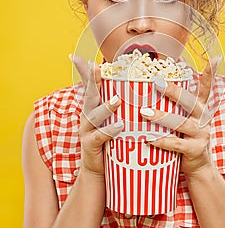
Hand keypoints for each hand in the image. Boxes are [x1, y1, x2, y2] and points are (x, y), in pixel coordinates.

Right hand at [71, 55, 122, 176]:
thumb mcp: (116, 121)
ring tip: (117, 100)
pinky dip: (109, 131)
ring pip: (94, 115)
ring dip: (106, 106)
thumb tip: (144, 91)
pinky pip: (99, 136)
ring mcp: (86, 130)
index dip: (84, 72)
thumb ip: (124, 108)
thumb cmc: (112, 143)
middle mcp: (87, 116)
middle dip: (91, 79)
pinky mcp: (90, 145)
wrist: (99, 171)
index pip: (89, 86)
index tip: (77, 56)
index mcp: (94, 108)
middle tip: (95, 66)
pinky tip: (120, 126)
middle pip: (89, 94)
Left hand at [140, 57, 220, 175]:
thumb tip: (148, 95)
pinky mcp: (195, 150)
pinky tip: (149, 139)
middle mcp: (203, 119)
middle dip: (174, 91)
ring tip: (144, 112)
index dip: (211, 74)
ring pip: (180, 123)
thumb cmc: (185, 140)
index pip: (206, 89)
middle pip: (190, 102)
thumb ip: (174, 109)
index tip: (214, 58)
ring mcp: (201, 135)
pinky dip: (162, 141)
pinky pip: (176, 144)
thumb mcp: (184, 122)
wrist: (198, 168)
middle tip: (157, 82)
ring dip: (161, 117)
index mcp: (201, 110)